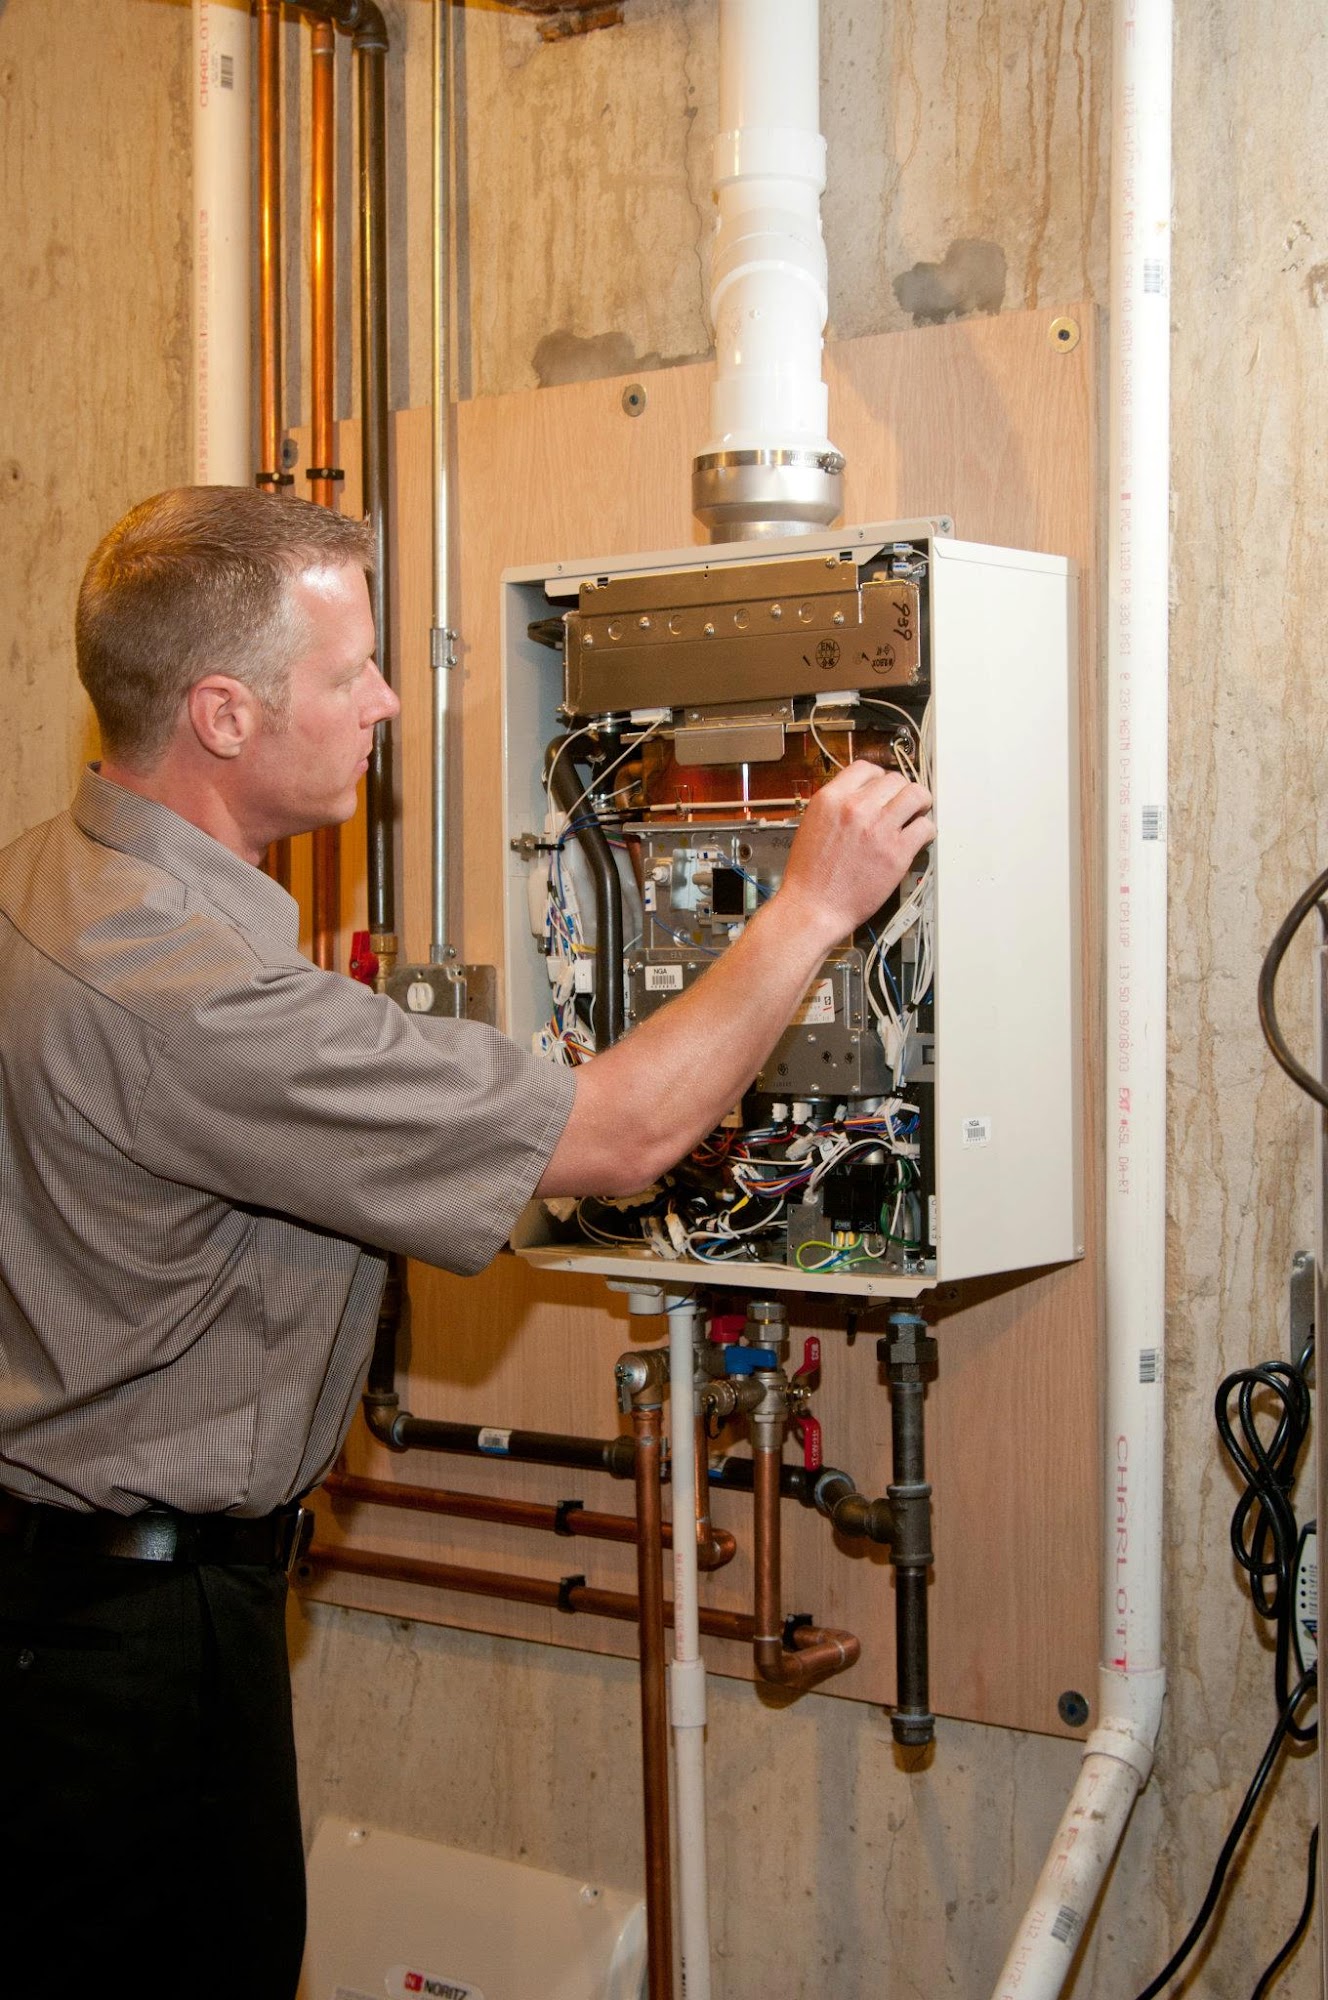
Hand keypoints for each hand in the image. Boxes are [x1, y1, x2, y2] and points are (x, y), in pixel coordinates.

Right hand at [777, 760, 934, 950]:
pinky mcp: (897, 852)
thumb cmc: (810, 876)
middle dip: (900, 791)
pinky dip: (925, 831)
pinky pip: (925, 827)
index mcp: (831, 799)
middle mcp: (856, 808)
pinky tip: (918, 838)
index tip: (884, 789)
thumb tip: (863, 798)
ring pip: (916, 795)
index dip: (879, 778)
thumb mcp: (812, 825)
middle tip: (903, 804)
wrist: (813, 908)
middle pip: (895, 779)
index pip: (866, 768)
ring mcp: (879, 828)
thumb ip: (837, 807)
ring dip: (920, 803)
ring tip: (917, 814)